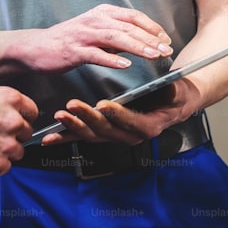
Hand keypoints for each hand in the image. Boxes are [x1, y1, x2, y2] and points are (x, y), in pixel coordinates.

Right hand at [0, 85, 37, 176]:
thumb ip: (1, 102)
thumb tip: (8, 109)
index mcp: (11, 99)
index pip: (32, 111)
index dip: (22, 117)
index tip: (15, 121)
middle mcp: (14, 121)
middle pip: (26, 132)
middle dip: (14, 135)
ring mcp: (8, 144)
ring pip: (17, 151)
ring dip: (5, 151)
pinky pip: (5, 167)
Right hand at [24, 4, 173, 72]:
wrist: (36, 46)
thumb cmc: (68, 40)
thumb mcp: (95, 30)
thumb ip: (116, 33)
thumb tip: (140, 40)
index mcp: (102, 13)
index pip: (133, 16)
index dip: (152, 27)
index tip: (165, 39)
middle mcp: (94, 20)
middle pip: (128, 27)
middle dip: (150, 39)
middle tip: (166, 50)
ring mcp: (83, 35)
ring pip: (115, 38)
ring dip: (137, 46)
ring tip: (153, 55)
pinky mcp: (73, 50)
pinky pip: (95, 54)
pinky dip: (111, 59)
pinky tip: (125, 65)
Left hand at [38, 78, 201, 146]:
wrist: (172, 104)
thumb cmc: (174, 95)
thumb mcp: (177, 92)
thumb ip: (172, 93)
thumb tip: (171, 90)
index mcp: (148, 126)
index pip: (131, 123)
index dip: (117, 115)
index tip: (103, 105)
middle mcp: (130, 135)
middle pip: (106, 130)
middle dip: (87, 118)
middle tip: (72, 105)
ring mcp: (115, 136)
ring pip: (92, 134)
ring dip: (73, 127)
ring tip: (60, 115)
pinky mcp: (104, 133)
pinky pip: (83, 136)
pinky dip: (65, 137)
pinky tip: (50, 138)